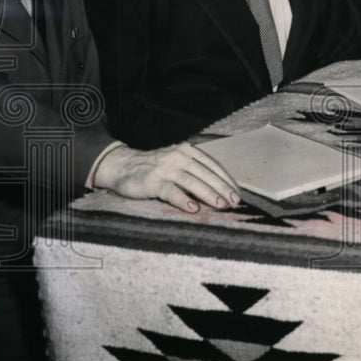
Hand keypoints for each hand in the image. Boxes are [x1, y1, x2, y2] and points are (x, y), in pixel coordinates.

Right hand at [93, 142, 239, 212]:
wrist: (122, 166)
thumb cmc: (156, 168)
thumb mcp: (177, 163)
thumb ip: (195, 171)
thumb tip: (220, 189)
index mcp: (188, 150)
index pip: (212, 165)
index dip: (226, 179)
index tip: (237, 193)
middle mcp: (179, 156)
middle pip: (206, 173)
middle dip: (222, 188)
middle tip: (234, 202)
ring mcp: (166, 168)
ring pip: (192, 181)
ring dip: (208, 194)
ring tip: (220, 205)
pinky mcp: (153, 181)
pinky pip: (171, 191)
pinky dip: (183, 200)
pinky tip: (193, 209)